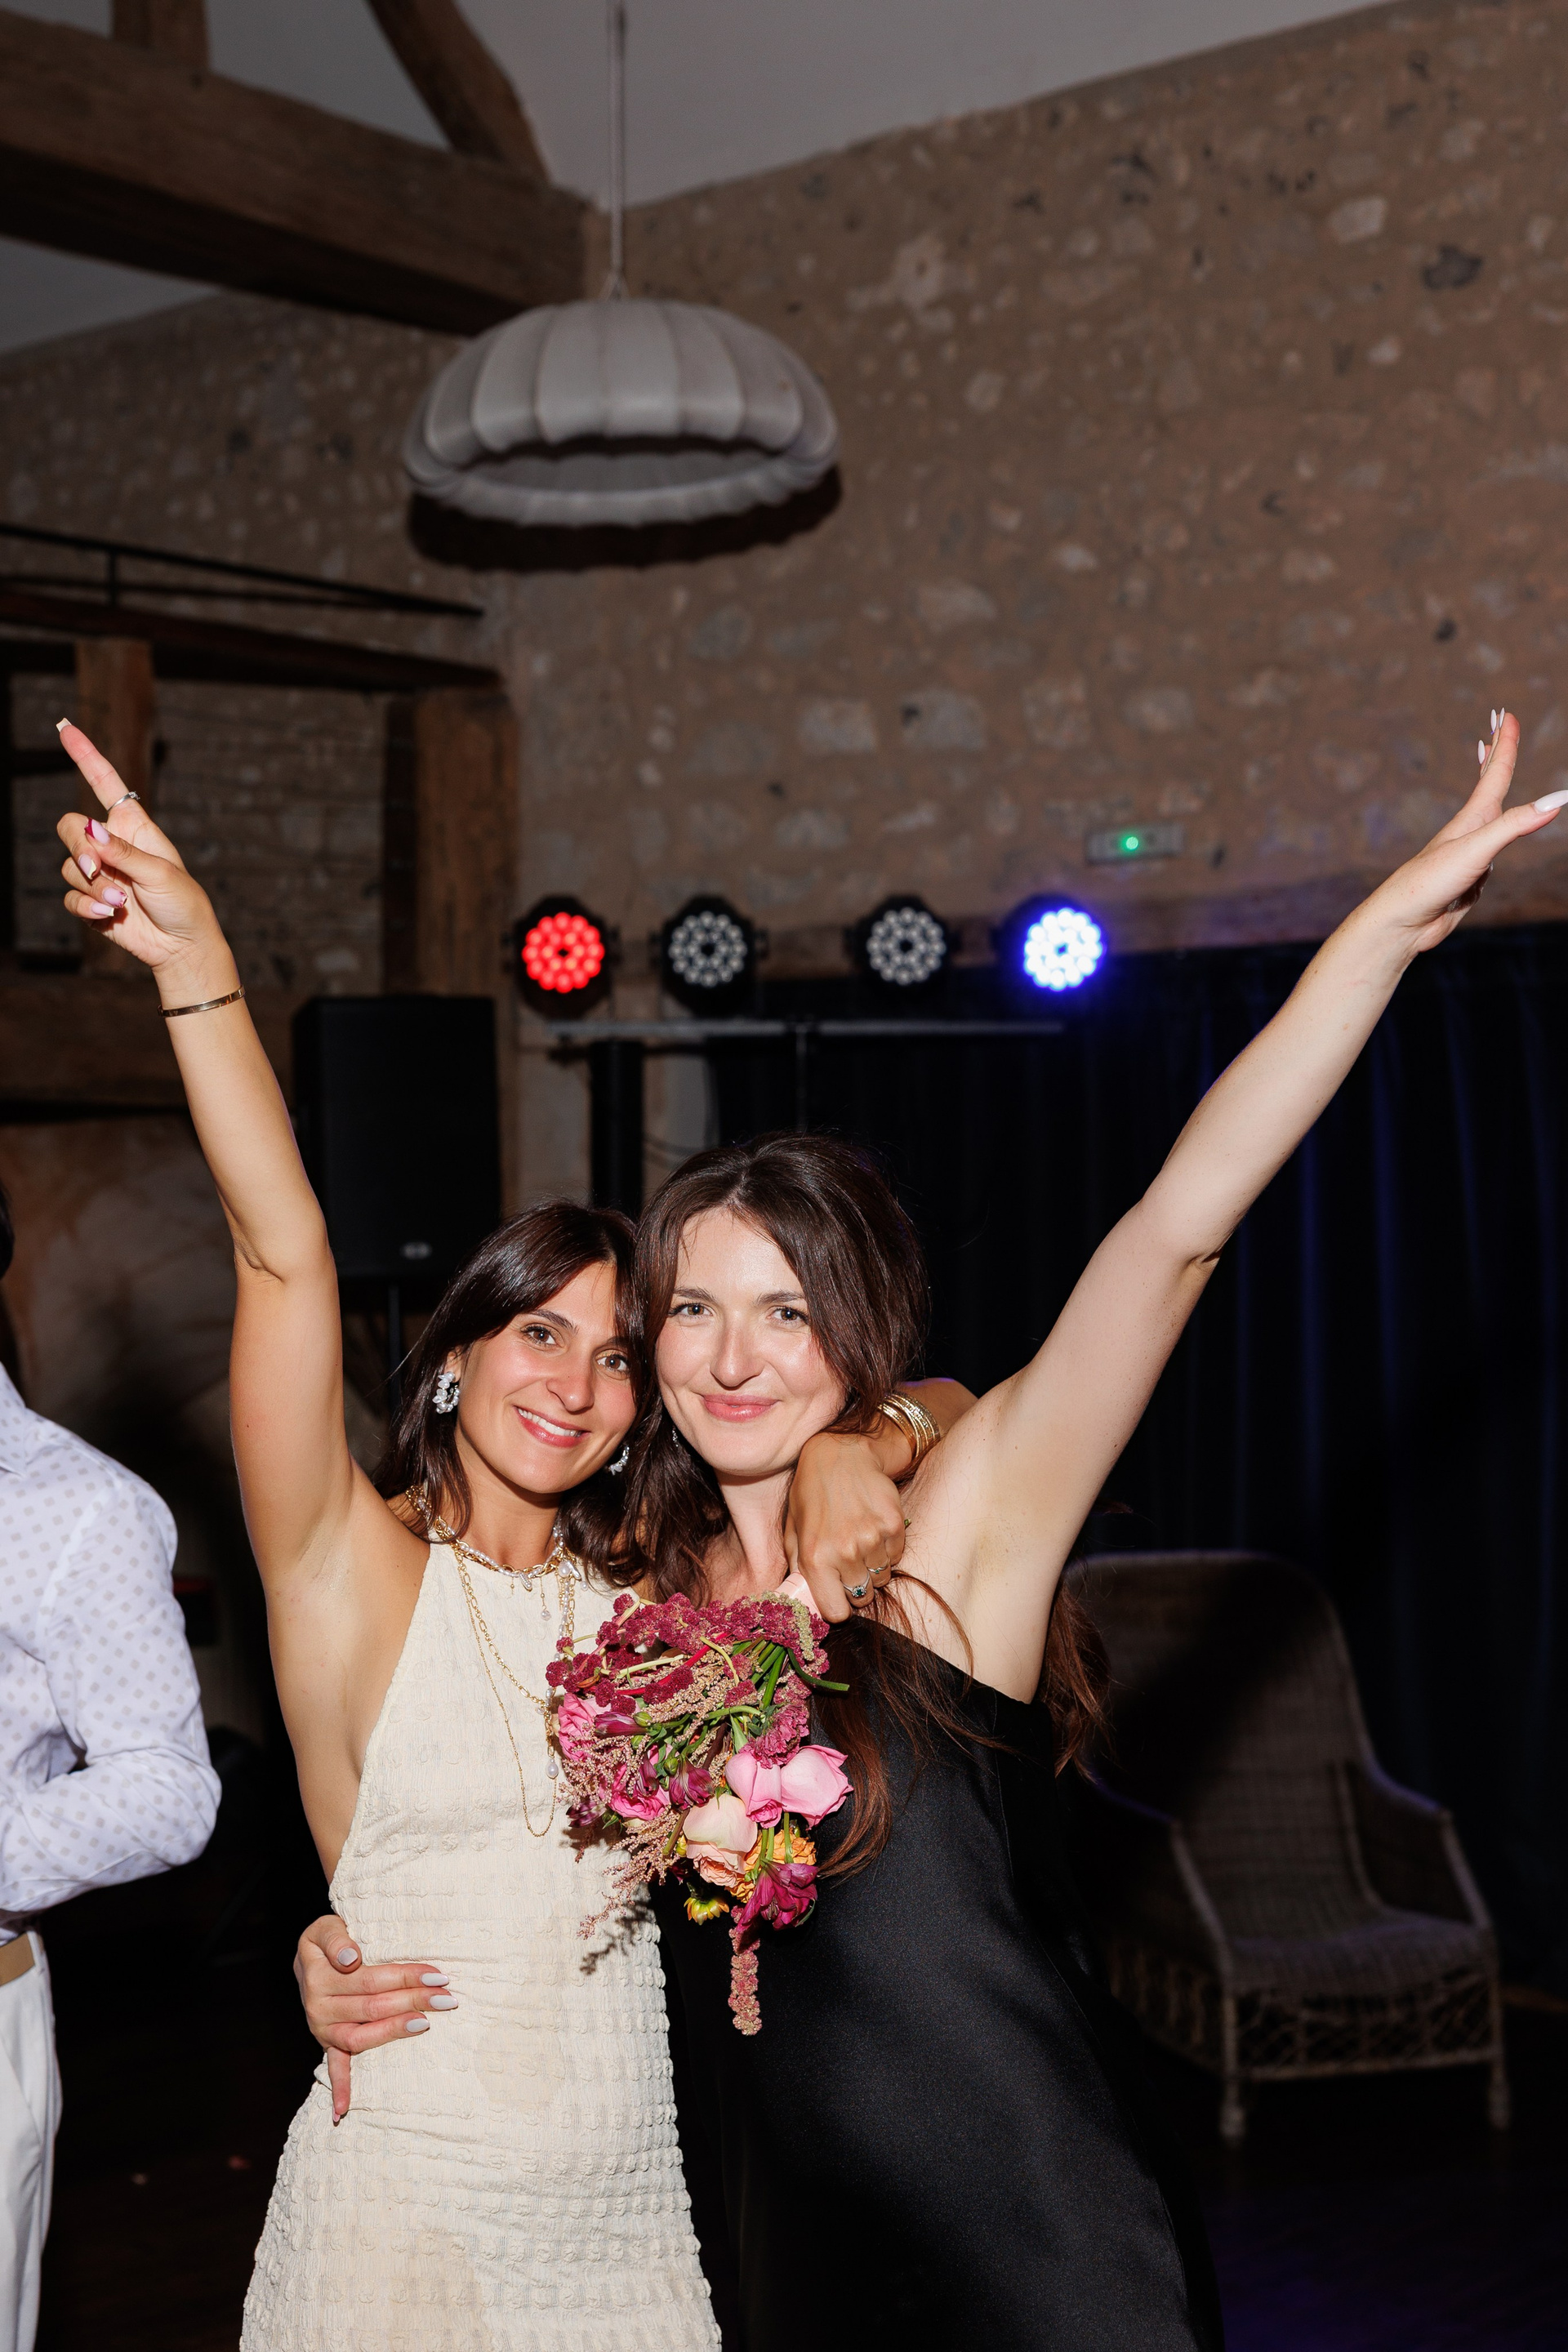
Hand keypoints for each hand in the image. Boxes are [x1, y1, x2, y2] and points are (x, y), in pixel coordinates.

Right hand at [54, 720, 226, 983]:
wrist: (182, 945)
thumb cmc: (183, 902)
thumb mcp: (161, 871)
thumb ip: (123, 852)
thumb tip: (91, 831)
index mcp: (132, 825)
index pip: (104, 782)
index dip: (85, 754)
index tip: (64, 728)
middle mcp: (111, 844)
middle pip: (70, 827)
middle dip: (78, 848)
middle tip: (98, 871)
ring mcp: (100, 873)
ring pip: (68, 866)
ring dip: (91, 886)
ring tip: (120, 903)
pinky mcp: (90, 900)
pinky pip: (70, 896)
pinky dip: (85, 906)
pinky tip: (108, 915)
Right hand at [293, 1914, 456, 2123]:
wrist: (307, 1959)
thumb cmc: (326, 1941)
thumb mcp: (324, 1927)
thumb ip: (335, 1938)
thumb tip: (350, 1958)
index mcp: (320, 1976)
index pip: (371, 1977)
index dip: (406, 1975)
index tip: (437, 1973)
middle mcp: (319, 2006)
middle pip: (373, 2006)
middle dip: (413, 2000)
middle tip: (446, 1997)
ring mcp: (323, 2029)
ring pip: (362, 2036)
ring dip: (395, 2031)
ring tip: (426, 2023)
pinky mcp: (327, 2043)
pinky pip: (334, 2067)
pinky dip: (340, 2089)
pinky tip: (343, 2112)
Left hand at [784, 1430, 908, 1623]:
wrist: (841, 1454)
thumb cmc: (811, 1493)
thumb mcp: (793, 1530)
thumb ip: (797, 1567)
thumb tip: (802, 1597)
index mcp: (814, 1558)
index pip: (836, 1612)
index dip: (837, 1606)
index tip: (837, 1594)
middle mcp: (844, 1552)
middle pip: (862, 1597)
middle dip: (856, 1586)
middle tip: (849, 1564)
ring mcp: (872, 1539)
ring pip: (881, 1578)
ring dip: (873, 1566)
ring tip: (860, 1540)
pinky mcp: (894, 1526)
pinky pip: (896, 1556)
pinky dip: (887, 1549)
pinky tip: (873, 1528)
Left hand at [1365, 710, 1563, 960]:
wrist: (1405, 922)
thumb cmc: (1431, 881)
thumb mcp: (1478, 849)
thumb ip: (1516, 824)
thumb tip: (1558, 800)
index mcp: (1473, 817)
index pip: (1495, 772)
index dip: (1504, 743)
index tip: (1507, 715)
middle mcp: (1472, 830)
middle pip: (1490, 783)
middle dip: (1497, 752)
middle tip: (1498, 724)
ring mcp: (1471, 853)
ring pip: (1494, 819)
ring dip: (1495, 792)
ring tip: (1492, 772)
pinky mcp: (1471, 878)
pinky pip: (1491, 857)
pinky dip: (1494, 845)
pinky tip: (1482, 857)